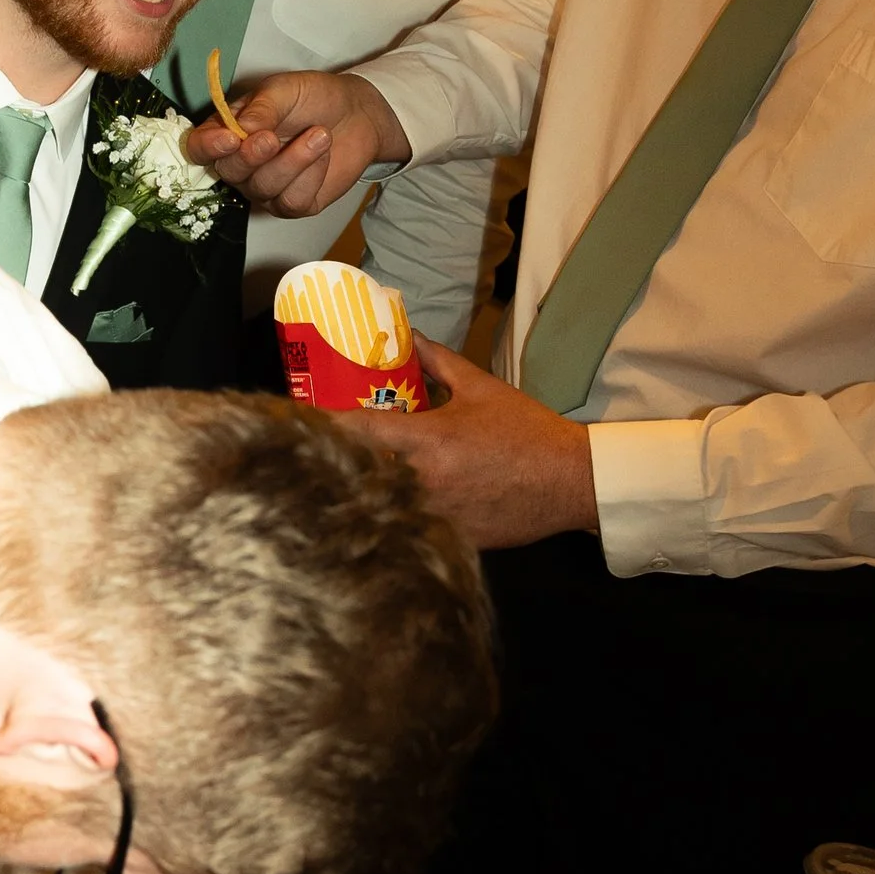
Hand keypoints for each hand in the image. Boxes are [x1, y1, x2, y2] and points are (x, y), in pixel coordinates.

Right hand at [186, 71, 404, 217]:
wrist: (357, 114)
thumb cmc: (313, 97)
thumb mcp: (285, 90)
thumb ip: (261, 108)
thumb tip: (239, 130)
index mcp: (229, 131)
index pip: (199, 148)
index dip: (208, 147)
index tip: (230, 138)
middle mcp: (241, 164)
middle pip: (228, 173)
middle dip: (252, 157)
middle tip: (274, 138)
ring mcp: (266, 188)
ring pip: (263, 188)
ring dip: (294, 161)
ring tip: (320, 134)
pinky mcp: (293, 204)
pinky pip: (291, 201)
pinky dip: (312, 175)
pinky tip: (323, 154)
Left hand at [340, 333, 599, 551]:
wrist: (570, 480)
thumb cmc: (525, 430)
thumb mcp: (481, 388)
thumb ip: (438, 361)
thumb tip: (410, 336)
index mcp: (427, 438)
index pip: (357, 430)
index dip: (324, 425)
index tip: (304, 421)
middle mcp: (423, 479)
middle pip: (357, 473)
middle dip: (338, 463)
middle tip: (322, 454)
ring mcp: (434, 513)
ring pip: (379, 505)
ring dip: (364, 493)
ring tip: (347, 483)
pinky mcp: (450, 537)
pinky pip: (408, 528)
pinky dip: (396, 518)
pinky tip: (388, 511)